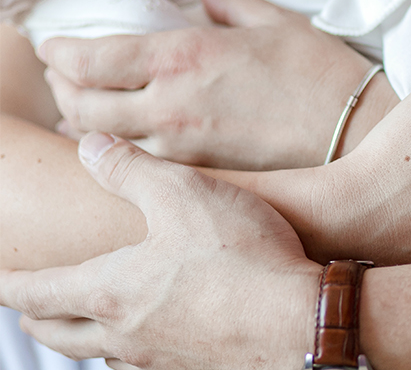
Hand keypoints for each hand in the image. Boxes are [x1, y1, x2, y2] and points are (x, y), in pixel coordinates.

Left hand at [0, 133, 319, 369]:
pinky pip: (151, 363)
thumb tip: (88, 146)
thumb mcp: (182, 194)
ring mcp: (164, 359)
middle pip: (61, 335)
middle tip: (29, 308)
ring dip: (88, 336)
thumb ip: (130, 169)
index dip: (10, 283)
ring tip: (94, 319)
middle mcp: (127, 334)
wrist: (300, 322)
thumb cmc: (241, 256)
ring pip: (106, 354)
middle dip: (39, 319)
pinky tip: (161, 334)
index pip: (37, 292)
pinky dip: (138, 348)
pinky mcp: (200, 368)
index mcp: (111, 291)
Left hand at [39, 0, 372, 170]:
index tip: (52, 46)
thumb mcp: (277, 21)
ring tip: (85, 108)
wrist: (357, 131)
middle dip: (61, 88)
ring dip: (85, 123)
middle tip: (61, 75)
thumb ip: (233, 6)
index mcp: (183, 55)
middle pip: (81, 103)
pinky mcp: (200, 174)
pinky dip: (120, 150)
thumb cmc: (322, 72)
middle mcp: (169, 103)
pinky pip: (139, 164)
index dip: (58, 53)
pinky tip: (127, 141)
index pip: (89, 59)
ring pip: (103, 140)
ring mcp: (181, 146)